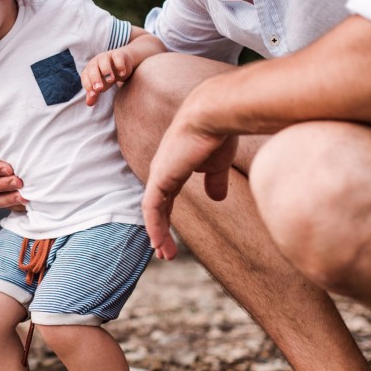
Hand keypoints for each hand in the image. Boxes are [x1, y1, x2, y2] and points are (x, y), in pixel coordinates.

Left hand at [81, 48, 135, 106]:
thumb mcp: (102, 86)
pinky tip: (122, 74)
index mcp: (89, 70)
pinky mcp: (118, 54)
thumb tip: (89, 104)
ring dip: (106, 70)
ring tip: (111, 80)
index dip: (87, 85)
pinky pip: (117, 57)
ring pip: (103, 60)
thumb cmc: (108, 76)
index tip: (93, 95)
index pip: (85, 76)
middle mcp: (96, 62)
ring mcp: (107, 56)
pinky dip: (119, 65)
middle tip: (99, 89)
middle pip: (92, 68)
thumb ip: (95, 94)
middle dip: (95, 78)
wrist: (122, 63)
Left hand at [142, 107, 238, 260]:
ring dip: (158, 234)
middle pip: (157, 207)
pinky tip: (158, 242)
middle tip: (164, 253)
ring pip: (153, 211)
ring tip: (164, 255)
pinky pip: (152, 208)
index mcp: (174, 167)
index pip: (166, 197)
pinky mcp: (160, 177)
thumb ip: (215, 181)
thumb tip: (216, 198)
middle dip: (160, 230)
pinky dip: (154, 226)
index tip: (171, 237)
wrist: (214, 115)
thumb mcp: (217, 164)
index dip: (167, 218)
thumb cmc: (218, 133)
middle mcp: (162, 171)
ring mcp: (159, 174)